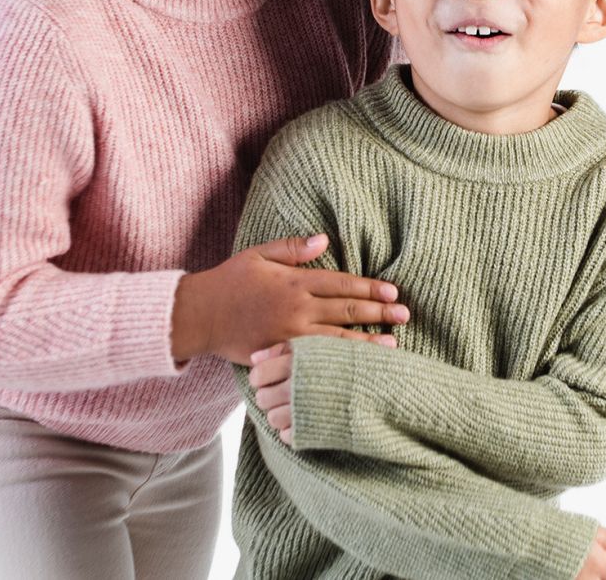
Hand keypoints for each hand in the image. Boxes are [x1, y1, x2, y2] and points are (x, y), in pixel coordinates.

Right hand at [170, 233, 408, 364]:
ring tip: (394, 344)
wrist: (199, 315)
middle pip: (347, 311)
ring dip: (368, 342)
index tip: (393, 291)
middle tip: (406, 314)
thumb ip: (292, 247)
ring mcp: (291, 337)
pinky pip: (318, 361)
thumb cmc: (230, 281)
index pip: (342, 284)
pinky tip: (357, 366)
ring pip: (338, 340)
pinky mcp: (282, 356)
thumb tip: (324, 239)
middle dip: (379, 313)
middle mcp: (297, 310)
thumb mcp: (259, 254)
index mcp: (294, 282)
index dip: (369, 288)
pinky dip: (340, 362)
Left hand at [248, 335, 397, 443]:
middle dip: (269, 396)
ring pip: (272, 418)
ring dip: (281, 414)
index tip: (270, 377)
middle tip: (283, 393)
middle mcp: (295, 385)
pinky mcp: (312, 432)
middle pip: (262, 397)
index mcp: (297, 360)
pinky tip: (306, 422)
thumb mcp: (320, 345)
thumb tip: (254, 358)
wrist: (387, 389)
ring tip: (297, 408)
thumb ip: (285, 349)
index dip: (261, 377)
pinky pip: (287, 436)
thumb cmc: (354, 362)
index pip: (258, 373)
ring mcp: (303, 410)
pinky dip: (293, 431)